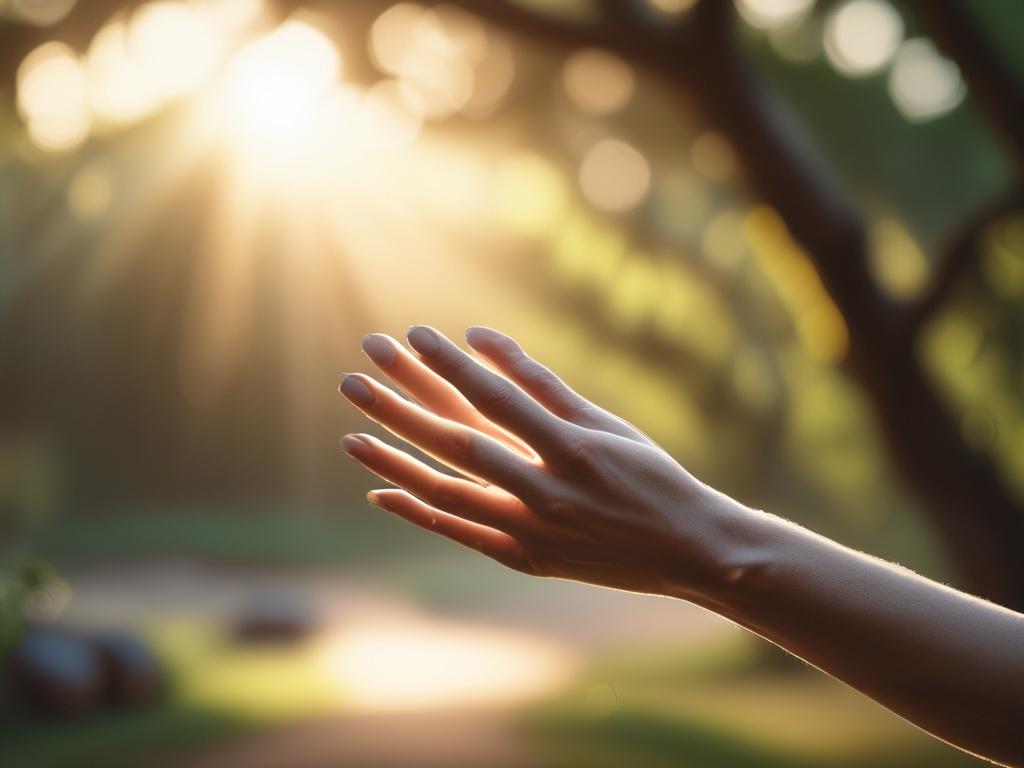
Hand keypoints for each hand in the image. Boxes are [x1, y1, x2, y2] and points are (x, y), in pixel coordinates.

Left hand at [338, 326, 750, 598]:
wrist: (688, 550)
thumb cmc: (651, 475)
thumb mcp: (607, 423)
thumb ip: (544, 383)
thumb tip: (484, 337)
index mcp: (571, 447)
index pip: (494, 397)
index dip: (448, 364)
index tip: (410, 334)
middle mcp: (544, 490)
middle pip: (456, 441)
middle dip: (400, 406)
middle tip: (354, 378)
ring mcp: (531, 531)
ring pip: (447, 492)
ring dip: (394, 462)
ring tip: (350, 437)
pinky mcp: (526, 559)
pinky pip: (461, 535)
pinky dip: (420, 513)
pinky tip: (381, 492)